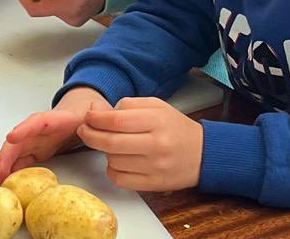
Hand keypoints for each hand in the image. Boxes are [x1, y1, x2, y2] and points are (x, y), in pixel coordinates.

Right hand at [0, 86, 110, 183]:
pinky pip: (21, 158)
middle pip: (21, 138)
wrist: (83, 108)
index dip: (25, 129)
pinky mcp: (38, 149)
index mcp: (58, 118)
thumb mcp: (101, 111)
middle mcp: (42, 128)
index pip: (39, 121)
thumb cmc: (90, 110)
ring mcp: (37, 139)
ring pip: (17, 149)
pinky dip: (13, 168)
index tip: (12, 137)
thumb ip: (101, 117)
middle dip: (8, 153)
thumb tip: (99, 122)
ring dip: (6, 162)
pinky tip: (6, 179)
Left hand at [78, 96, 202, 191]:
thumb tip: (100, 111)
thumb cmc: (176, 128)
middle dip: (90, 135)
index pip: (116, 120)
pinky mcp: (153, 184)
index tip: (88, 117)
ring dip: (104, 152)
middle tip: (84, 130)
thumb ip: (128, 105)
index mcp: (156, 121)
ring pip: (113, 161)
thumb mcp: (156, 106)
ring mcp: (154, 167)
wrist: (204, 154)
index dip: (96, 119)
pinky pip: (120, 179)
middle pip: (110, 142)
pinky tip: (116, 161)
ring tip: (109, 144)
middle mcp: (156, 145)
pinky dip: (112, 170)